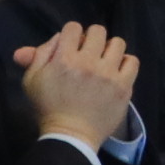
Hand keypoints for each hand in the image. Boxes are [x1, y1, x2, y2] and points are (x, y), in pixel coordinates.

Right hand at [15, 23, 137, 144]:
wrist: (71, 136)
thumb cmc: (48, 108)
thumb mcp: (32, 80)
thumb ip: (38, 54)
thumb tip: (53, 37)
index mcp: (64, 59)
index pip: (73, 27)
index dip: (71, 35)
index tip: (71, 47)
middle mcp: (88, 62)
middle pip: (98, 31)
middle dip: (91, 38)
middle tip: (88, 53)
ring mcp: (108, 74)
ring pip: (118, 43)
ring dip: (110, 49)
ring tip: (104, 62)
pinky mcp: (123, 86)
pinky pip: (132, 61)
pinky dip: (125, 63)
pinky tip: (117, 71)